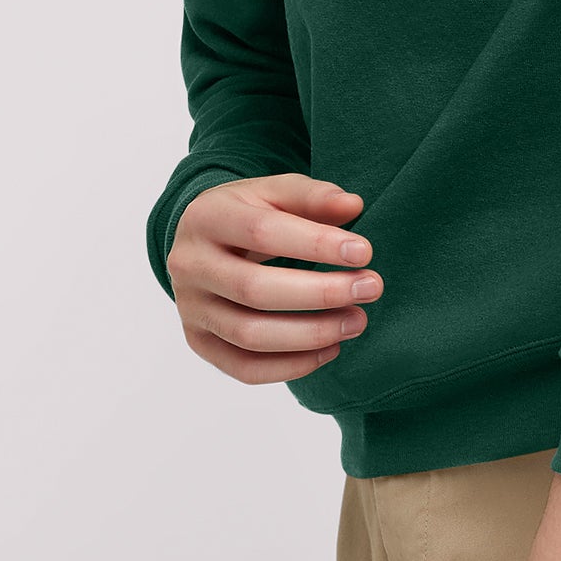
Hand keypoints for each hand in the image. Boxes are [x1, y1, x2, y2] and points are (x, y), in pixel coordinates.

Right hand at [165, 172, 381, 384]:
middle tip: (371, 288)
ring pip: (249, 336)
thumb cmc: (247, 213)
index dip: (316, 245)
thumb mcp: (275, 192)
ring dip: (311, 334)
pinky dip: (292, 366)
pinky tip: (331, 348)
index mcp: (207, 218)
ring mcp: (190, 308)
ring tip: (357, 321)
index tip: (363, 252)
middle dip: (321, 293)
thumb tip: (352, 206)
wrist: (202, 240)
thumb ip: (313, 196)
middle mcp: (190, 265)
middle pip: (254, 291)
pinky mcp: (199, 342)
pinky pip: (244, 368)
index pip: (262, 233)